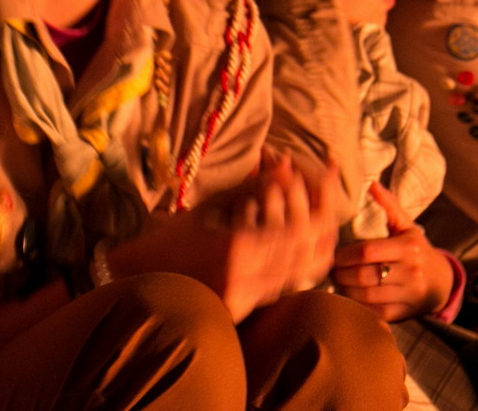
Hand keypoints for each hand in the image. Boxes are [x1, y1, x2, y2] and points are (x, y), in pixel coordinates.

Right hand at [107, 156, 338, 321]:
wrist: (143, 280)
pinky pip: (278, 290)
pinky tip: (302, 259)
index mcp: (238, 246)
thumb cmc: (172, 239)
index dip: (319, 214)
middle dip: (324, 236)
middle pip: (304, 258)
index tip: (329, 200)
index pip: (296, 233)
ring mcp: (244, 297)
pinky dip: (293, 272)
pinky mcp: (241, 310)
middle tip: (334, 219)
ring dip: (313, 256)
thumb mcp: (211, 207)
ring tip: (325, 236)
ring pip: (297, 277)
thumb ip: (252, 188)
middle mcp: (246, 276)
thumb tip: (287, 167)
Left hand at [333, 181, 453, 321]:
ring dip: (345, 290)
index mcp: (409, 248)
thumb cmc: (417, 250)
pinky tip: (349, 297)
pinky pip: (373, 312)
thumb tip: (371, 184)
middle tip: (330, 270)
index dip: (344, 255)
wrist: (442, 283)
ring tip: (337, 282)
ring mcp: (408, 295)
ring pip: (365, 296)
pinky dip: (357, 306)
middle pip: (363, 276)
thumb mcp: (407, 226)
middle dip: (340, 274)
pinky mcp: (403, 314)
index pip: (367, 252)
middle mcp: (411, 272)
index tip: (334, 254)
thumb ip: (389, 205)